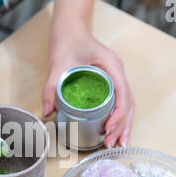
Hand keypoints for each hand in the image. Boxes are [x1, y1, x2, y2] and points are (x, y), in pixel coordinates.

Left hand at [42, 32, 134, 147]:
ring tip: (118, 144)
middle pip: (128, 103)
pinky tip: (113, 131)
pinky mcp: (110, 83)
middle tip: (113, 144)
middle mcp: (118, 73)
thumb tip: (47, 112)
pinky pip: (119, 102)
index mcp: (112, 66)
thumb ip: (51, 88)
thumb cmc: (67, 43)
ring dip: (124, 125)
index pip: (123, 94)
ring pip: (127, 105)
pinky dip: (118, 118)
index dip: (119, 114)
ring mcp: (116, 78)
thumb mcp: (58, 65)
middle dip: (123, 126)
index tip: (109, 129)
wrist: (70, 32)